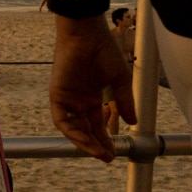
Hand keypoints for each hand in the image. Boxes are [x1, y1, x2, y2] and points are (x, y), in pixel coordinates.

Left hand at [49, 15, 133, 162]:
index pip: (98, 123)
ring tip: (99, 153)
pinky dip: (72, 131)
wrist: (87, 34)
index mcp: (92, 96)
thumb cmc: (103, 50)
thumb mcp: (120, 79)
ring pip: (74, 128)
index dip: (106, 138)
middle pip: (87, 129)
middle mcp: (79, 100)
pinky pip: (62, 120)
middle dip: (97, 144)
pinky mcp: (57, 95)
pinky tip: (84, 141)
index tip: (116, 151)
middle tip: (108, 157)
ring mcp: (67, 99)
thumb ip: (124, 101)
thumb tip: (134, 122)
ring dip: (85, 142)